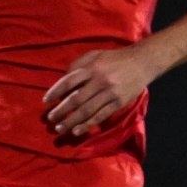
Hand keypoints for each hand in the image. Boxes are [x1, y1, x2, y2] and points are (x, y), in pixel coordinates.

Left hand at [43, 45, 159, 137]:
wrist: (141, 62)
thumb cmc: (113, 59)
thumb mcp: (94, 55)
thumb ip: (77, 66)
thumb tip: (63, 84)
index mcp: (91, 67)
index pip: (68, 81)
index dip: (55, 92)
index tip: (46, 102)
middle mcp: (99, 80)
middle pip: (75, 99)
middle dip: (61, 111)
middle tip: (50, 119)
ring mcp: (109, 93)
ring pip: (87, 110)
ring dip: (71, 121)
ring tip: (60, 128)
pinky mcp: (118, 103)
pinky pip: (100, 116)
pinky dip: (87, 125)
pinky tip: (77, 131)